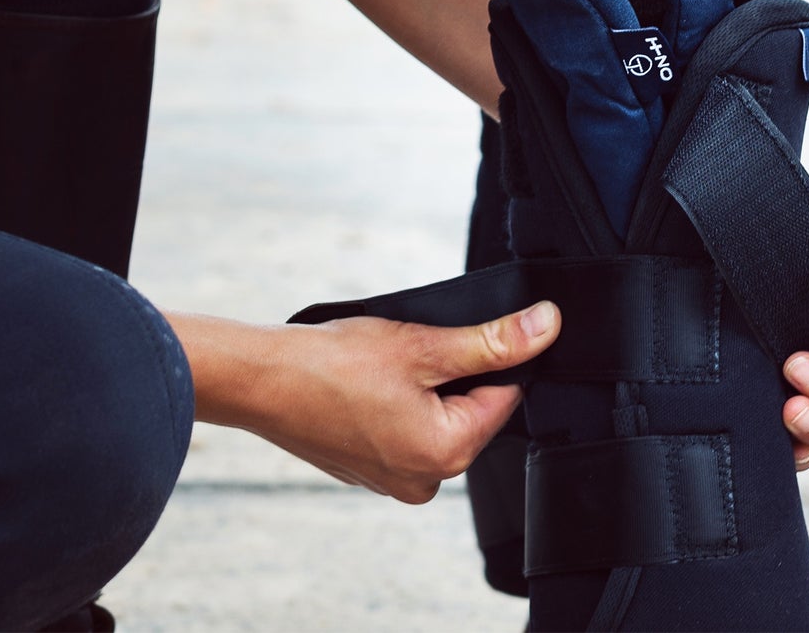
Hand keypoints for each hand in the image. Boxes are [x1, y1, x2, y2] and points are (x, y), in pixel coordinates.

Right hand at [251, 301, 559, 503]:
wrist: (261, 380)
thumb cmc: (331, 364)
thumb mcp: (422, 344)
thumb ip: (491, 341)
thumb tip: (547, 326)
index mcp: (447, 455)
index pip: (504, 396)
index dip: (489, 354)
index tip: (454, 332)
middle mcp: (425, 482)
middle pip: (468, 409)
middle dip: (449, 371)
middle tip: (407, 346)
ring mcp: (392, 480)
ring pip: (433, 418)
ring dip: (420, 385)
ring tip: (381, 362)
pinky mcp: (366, 471)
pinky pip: (399, 430)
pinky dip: (391, 402)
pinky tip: (362, 381)